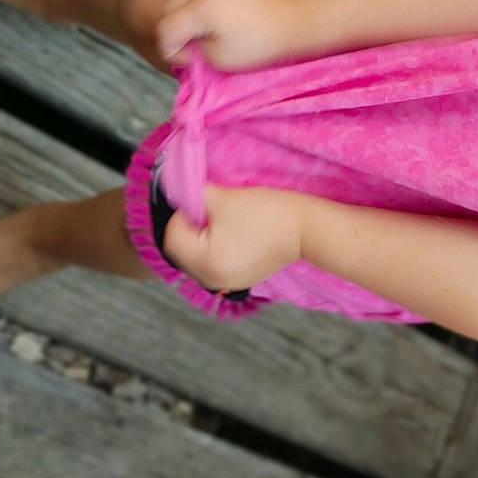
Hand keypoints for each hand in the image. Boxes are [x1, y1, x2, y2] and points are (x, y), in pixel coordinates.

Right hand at [154, 0, 302, 69]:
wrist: (294, 18)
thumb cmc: (261, 43)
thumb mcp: (220, 59)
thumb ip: (194, 51)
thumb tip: (185, 43)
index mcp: (201, 7)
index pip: (166, 29)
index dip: (172, 50)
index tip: (190, 60)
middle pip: (169, 7)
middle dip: (176, 29)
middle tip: (196, 46)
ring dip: (183, 10)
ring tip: (203, 28)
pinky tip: (211, 10)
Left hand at [161, 184, 308, 292]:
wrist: (306, 228)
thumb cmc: (265, 213)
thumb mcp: (223, 198)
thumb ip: (194, 196)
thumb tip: (179, 194)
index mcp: (205, 263)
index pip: (172, 236)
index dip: (183, 214)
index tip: (203, 202)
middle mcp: (211, 280)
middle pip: (182, 251)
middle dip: (192, 229)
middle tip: (213, 211)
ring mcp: (227, 283)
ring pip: (198, 258)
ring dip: (203, 240)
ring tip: (226, 223)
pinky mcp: (241, 280)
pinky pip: (215, 264)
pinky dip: (217, 249)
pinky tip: (236, 235)